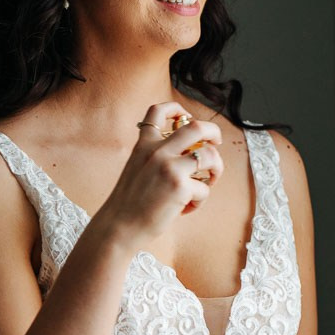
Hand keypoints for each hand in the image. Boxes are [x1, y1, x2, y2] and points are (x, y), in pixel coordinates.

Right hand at [99, 101, 223, 248]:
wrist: (119, 226)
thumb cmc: (130, 203)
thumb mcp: (136, 168)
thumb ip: (157, 156)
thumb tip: (188, 154)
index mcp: (144, 144)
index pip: (158, 111)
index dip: (177, 108)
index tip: (187, 117)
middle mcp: (157, 150)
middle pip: (197, 126)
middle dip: (214, 132)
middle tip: (216, 143)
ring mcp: (170, 167)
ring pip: (210, 155)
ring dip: (216, 168)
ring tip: (208, 182)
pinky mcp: (180, 186)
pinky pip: (204, 188)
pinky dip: (200, 200)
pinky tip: (187, 208)